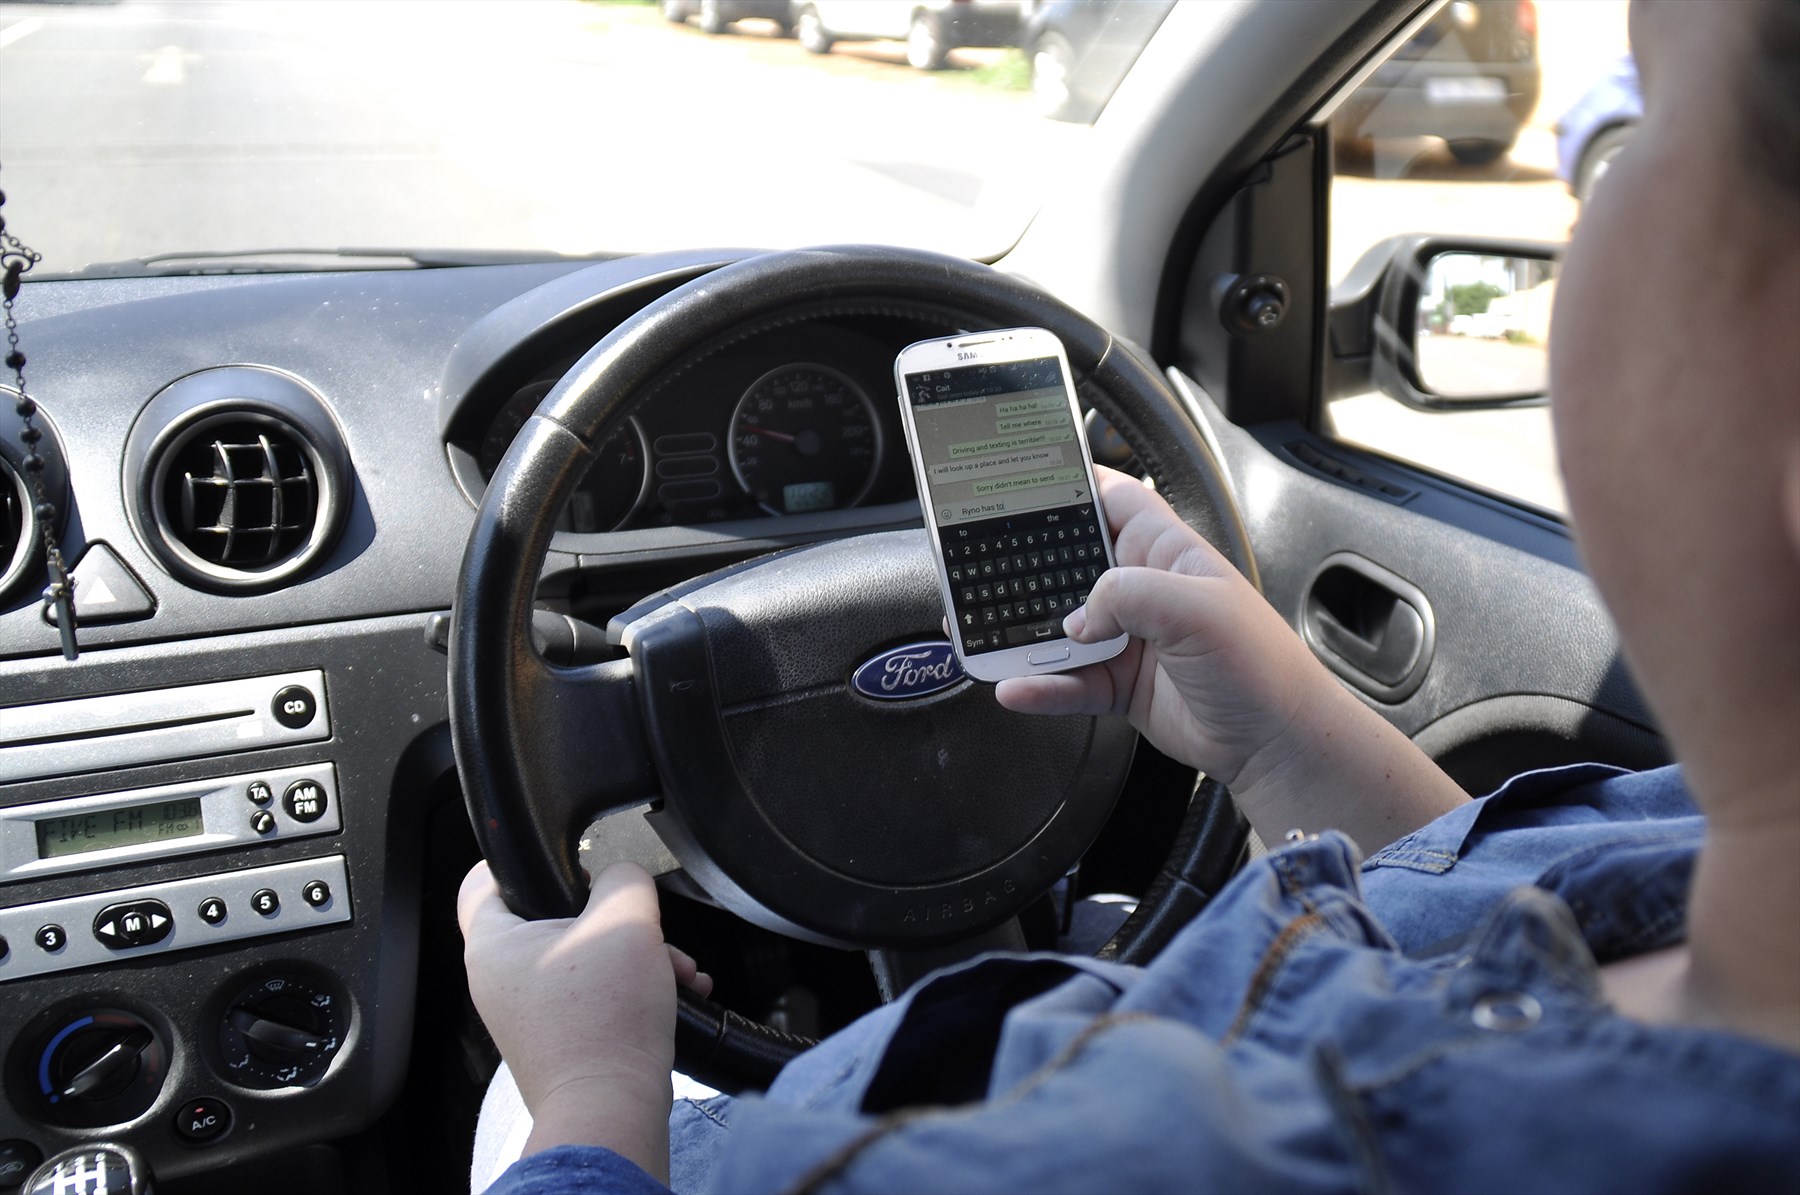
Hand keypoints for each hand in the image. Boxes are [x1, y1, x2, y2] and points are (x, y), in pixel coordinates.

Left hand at [458, 861, 710, 1176]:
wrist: (611, 1109)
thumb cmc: (603, 1023)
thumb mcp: (626, 921)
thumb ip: (625, 878)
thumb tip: (625, 877)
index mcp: (493, 946)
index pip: (480, 881)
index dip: (520, 859)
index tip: (563, 858)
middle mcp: (501, 980)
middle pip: (554, 917)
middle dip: (614, 917)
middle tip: (644, 924)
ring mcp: (529, 1013)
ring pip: (585, 956)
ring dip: (636, 953)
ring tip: (677, 967)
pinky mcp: (559, 1038)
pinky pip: (596, 993)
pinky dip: (633, 986)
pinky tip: (676, 989)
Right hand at [996, 467, 1326, 788]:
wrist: (1275, 743)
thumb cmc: (1260, 666)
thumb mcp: (1196, 609)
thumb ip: (1128, 595)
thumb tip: (1076, 618)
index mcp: (1165, 552)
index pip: (1111, 497)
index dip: (1070, 484)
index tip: (1021, 482)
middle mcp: (1143, 590)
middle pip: (1070, 565)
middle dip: (1028, 566)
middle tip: (980, 566)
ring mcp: (1128, 638)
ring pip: (1060, 628)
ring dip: (1025, 634)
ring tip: (985, 637)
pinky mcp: (1120, 684)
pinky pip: (1067, 681)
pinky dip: (1040, 685)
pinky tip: (1017, 686)